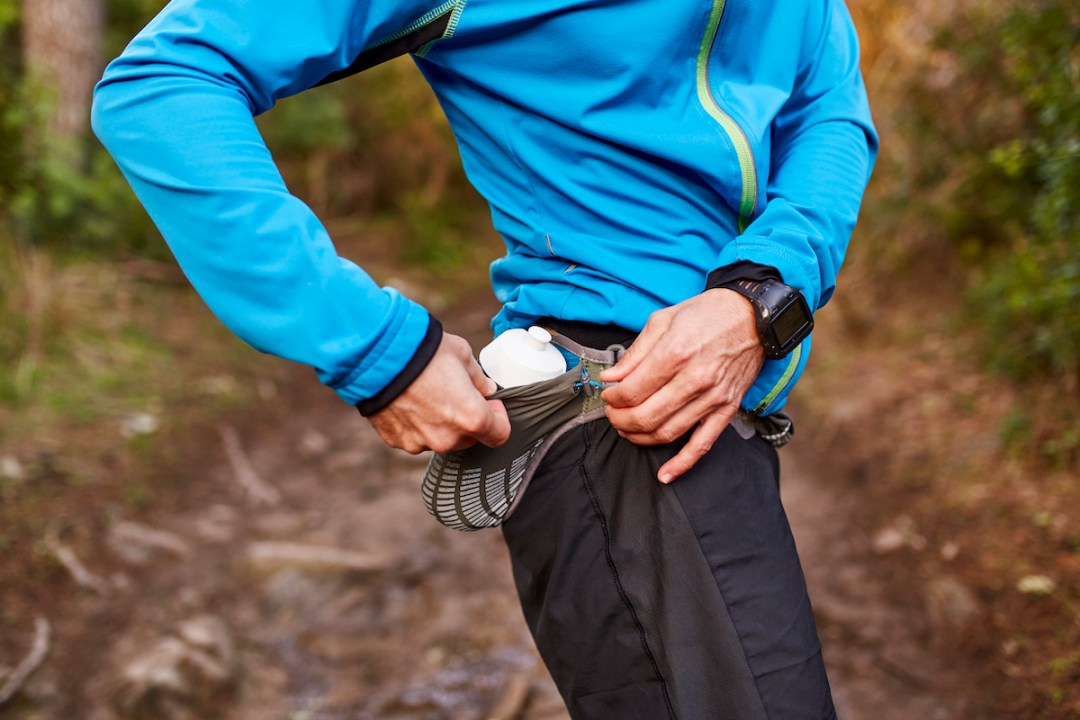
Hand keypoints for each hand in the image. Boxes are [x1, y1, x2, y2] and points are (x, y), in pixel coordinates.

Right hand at [368, 332, 510, 453]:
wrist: (375, 355)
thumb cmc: (423, 351)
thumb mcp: (462, 355)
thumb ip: (479, 379)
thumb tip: (486, 389)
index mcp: (471, 418)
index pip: (500, 434)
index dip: (499, 418)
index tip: (491, 403)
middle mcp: (448, 438)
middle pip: (469, 438)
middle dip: (467, 419)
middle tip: (455, 394)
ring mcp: (421, 443)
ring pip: (441, 438)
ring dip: (441, 423)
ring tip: (427, 394)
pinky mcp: (398, 441)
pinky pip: (416, 437)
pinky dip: (416, 424)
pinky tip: (408, 401)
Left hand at [599, 289, 763, 483]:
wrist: (754, 317)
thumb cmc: (707, 314)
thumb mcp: (663, 320)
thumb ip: (635, 353)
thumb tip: (611, 377)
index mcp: (676, 352)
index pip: (632, 390)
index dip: (612, 397)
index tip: (608, 394)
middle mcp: (695, 378)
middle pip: (645, 416)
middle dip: (620, 420)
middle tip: (612, 414)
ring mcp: (713, 397)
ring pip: (667, 433)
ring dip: (640, 437)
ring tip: (628, 429)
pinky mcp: (726, 410)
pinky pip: (702, 444)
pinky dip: (682, 464)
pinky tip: (665, 474)